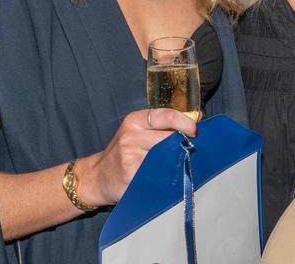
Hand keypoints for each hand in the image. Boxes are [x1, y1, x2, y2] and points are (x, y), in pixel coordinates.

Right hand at [78, 108, 196, 206]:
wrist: (97, 177)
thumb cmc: (123, 153)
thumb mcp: (138, 132)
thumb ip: (163, 125)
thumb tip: (196, 118)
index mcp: (134, 121)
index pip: (166, 116)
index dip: (185, 122)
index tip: (195, 130)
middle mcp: (130, 136)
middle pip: (169, 138)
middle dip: (183, 144)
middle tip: (189, 150)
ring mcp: (129, 157)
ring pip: (166, 157)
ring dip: (176, 162)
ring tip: (175, 165)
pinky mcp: (131, 176)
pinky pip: (158, 175)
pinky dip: (166, 176)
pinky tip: (165, 177)